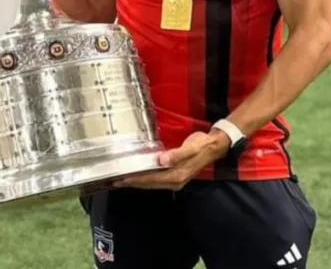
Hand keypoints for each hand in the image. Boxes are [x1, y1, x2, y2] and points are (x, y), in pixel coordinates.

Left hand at [112, 130, 230, 190]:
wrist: (214, 146)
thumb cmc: (202, 145)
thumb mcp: (191, 147)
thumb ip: (177, 154)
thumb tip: (161, 160)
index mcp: (176, 175)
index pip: (151, 179)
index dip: (136, 180)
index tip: (121, 179)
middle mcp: (174, 181)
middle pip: (150, 184)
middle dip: (133, 183)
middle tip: (115, 180)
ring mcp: (175, 179)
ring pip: (152, 183)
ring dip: (138, 182)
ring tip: (124, 179)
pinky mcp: (175, 175)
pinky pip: (157, 180)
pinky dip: (146, 178)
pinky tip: (140, 174)